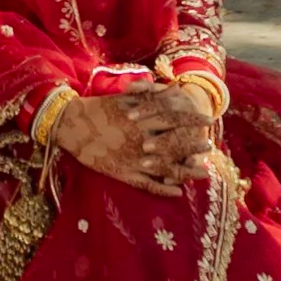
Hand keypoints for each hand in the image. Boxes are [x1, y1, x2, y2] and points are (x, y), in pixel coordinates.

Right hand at [51, 84, 213, 196]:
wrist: (71, 126)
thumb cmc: (97, 109)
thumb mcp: (122, 98)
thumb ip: (146, 94)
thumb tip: (169, 88)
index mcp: (141, 120)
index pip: (174, 120)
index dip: (192, 121)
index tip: (208, 120)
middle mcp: (141, 140)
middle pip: (174, 145)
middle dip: (194, 146)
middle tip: (209, 146)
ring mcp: (133, 159)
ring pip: (166, 167)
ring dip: (186, 171)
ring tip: (203, 173)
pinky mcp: (123, 173)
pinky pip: (147, 184)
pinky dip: (163, 189)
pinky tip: (177, 193)